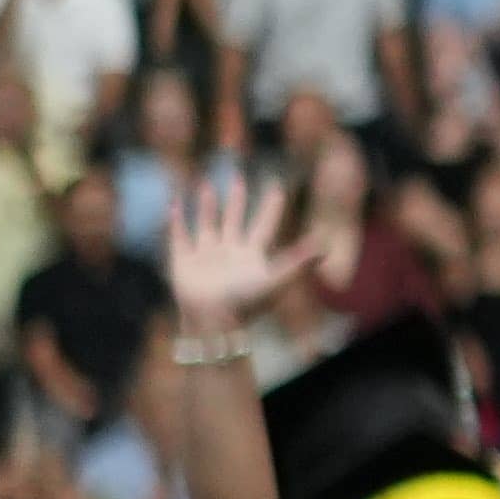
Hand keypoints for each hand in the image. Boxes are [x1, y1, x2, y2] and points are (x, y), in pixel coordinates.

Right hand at [164, 164, 294, 339]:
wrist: (213, 322)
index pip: (265, 224)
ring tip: (207, 184)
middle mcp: (230, 253)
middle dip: (237, 199)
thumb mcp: (276, 280)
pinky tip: (174, 203)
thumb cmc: (246, 304)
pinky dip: (175, 220)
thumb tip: (326, 245)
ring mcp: (206, 256)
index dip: (272, 206)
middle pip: (235, 220)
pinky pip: (179, 236)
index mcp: (253, 256)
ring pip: (208, 224)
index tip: (277, 186)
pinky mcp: (184, 261)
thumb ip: (299, 262)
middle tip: (238, 176)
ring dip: (208, 206)